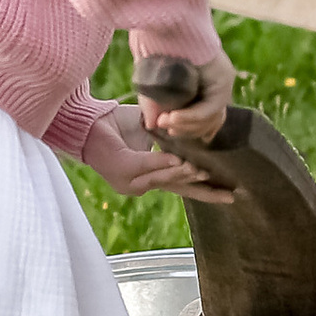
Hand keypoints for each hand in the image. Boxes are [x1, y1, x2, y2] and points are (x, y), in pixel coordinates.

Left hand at [79, 107, 234, 203]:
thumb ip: (169, 134)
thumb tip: (196, 125)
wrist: (85, 121)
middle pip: (179, 189)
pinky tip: (179, 161)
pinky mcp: (121, 170)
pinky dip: (163, 163)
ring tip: (204, 172)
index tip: (229, 194)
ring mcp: (130, 180)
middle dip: (204, 192)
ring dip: (184, 174)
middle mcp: (140, 184)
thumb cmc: (114, 122)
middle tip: (228, 194)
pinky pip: (147, 165)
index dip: (206, 190)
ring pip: (164, 178)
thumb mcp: (148, 128)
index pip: (182, 186)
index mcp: (149, 176)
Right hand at [138, 48, 236, 144]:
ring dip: (185, 125)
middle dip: (186, 131)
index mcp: (204, 83)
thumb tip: (152, 125)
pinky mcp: (223, 78)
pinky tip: (172, 117)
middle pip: (210, 122)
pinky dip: (190, 117)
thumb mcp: (152, 81)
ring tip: (164, 122)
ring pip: (210, 118)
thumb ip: (153, 103)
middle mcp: (217, 83)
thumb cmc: (155, 44)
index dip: (191, 131)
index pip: (207, 118)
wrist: (164, 20)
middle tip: (165, 130)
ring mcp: (222, 81)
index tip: (170, 134)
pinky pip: (209, 107)